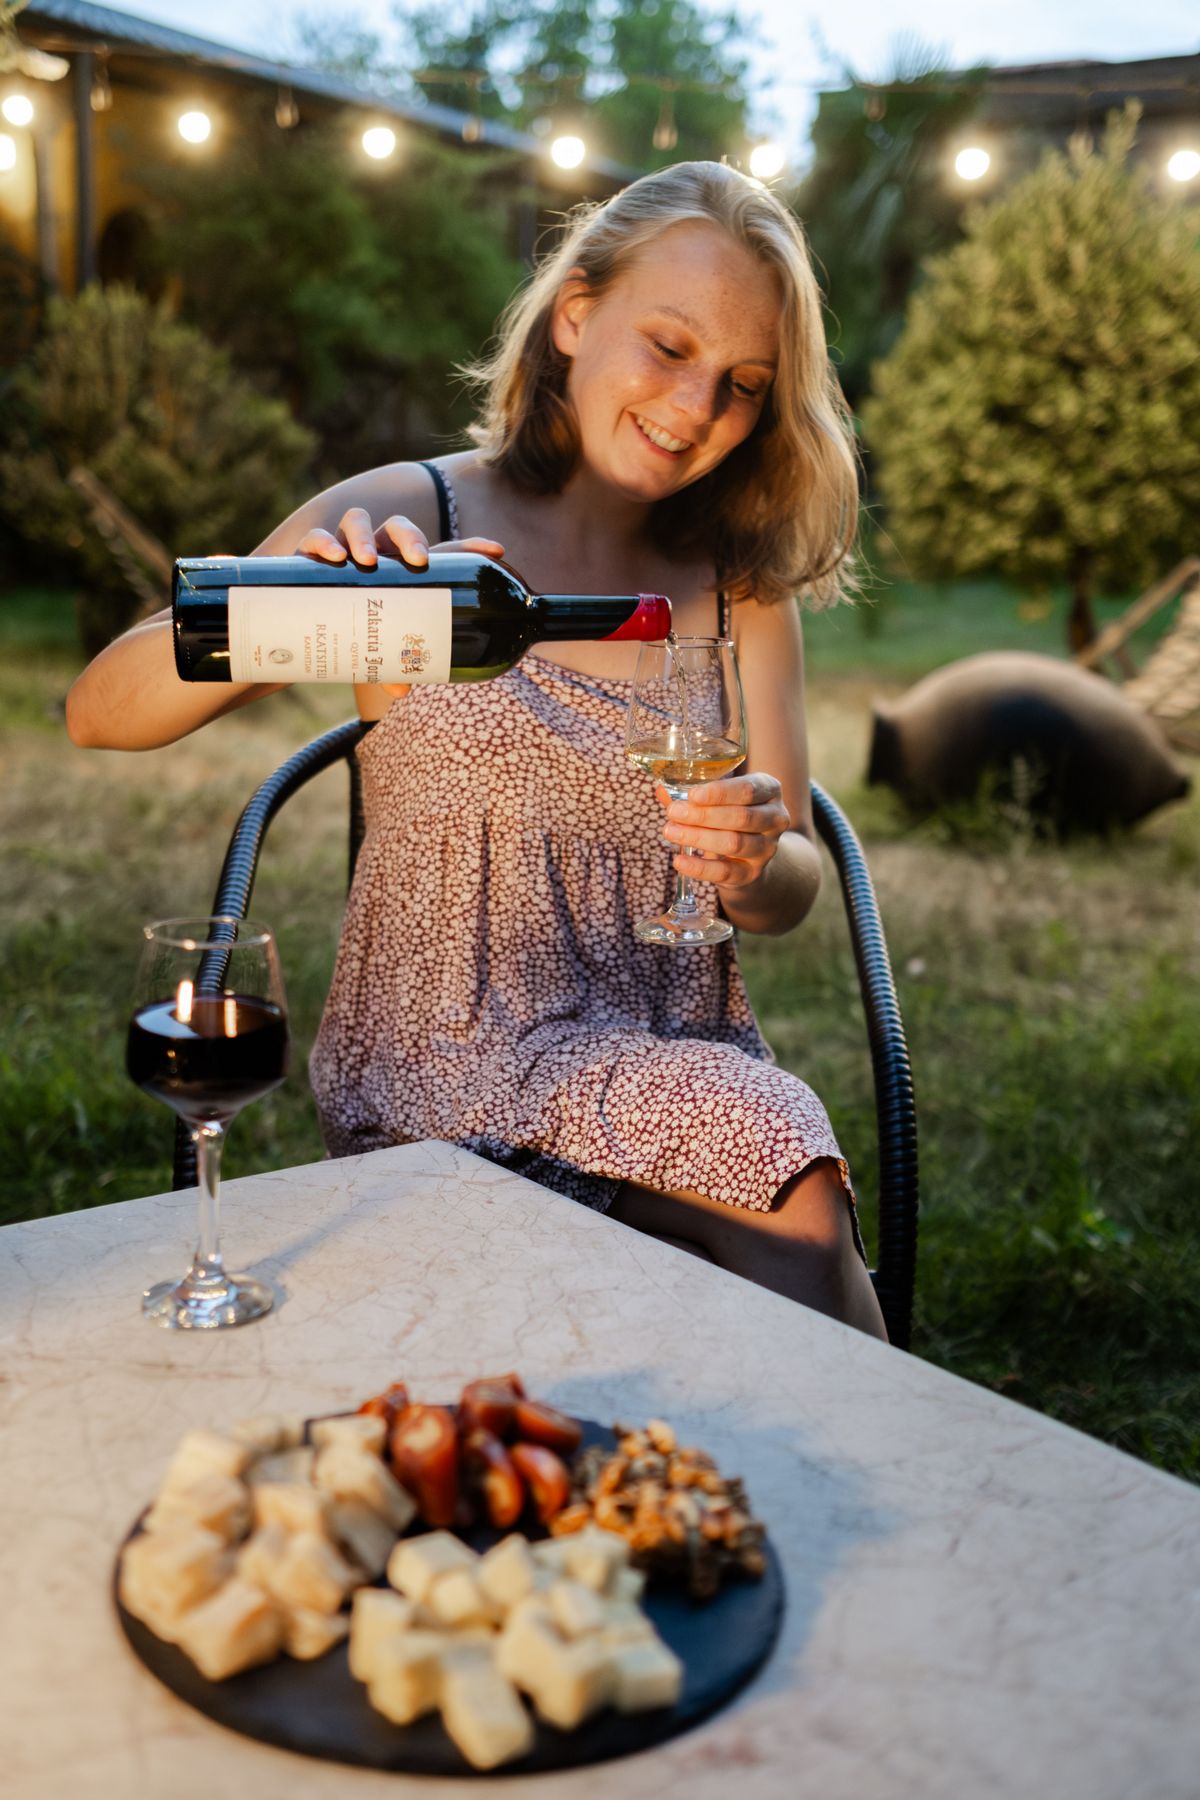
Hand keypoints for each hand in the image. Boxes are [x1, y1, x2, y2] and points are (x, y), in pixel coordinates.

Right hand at [295, 508, 505, 696]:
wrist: (300, 632)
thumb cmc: (350, 635)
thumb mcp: (375, 651)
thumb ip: (389, 666)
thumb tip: (402, 690)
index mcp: (401, 569)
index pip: (440, 551)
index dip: (470, 546)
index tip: (497, 551)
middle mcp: (374, 553)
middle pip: (396, 527)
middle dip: (410, 537)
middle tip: (417, 561)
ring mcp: (341, 551)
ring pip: (355, 521)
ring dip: (364, 536)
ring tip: (369, 561)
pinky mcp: (307, 559)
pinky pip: (313, 539)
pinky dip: (323, 543)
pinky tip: (334, 557)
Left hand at [658, 773, 790, 890]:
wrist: (748, 852)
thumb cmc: (730, 813)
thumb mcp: (719, 797)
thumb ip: (693, 794)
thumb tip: (662, 790)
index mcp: (769, 789)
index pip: (748, 790)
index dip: (720, 793)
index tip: (692, 794)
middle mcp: (775, 818)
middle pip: (741, 817)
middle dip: (703, 815)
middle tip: (674, 812)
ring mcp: (767, 848)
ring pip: (734, 843)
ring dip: (698, 837)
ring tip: (670, 831)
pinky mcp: (752, 873)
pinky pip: (726, 872)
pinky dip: (700, 868)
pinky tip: (679, 860)